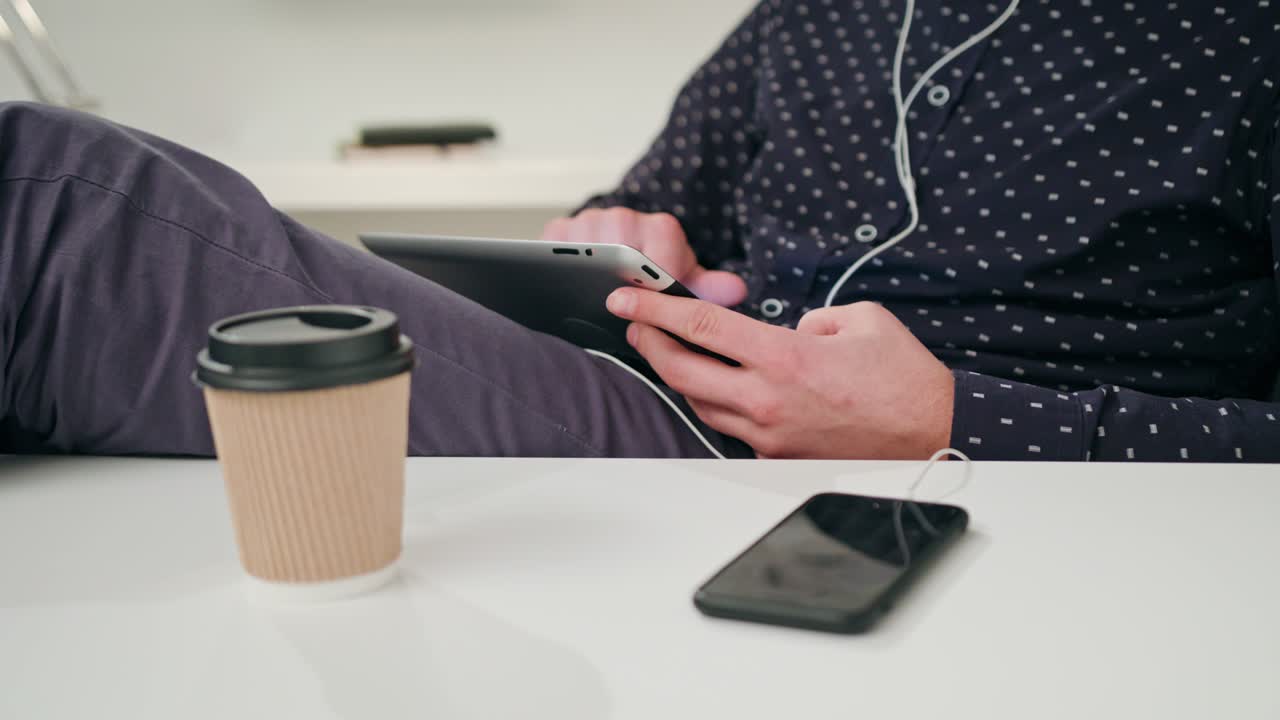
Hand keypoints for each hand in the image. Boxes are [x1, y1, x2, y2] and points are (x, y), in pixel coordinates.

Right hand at [541, 207, 747, 306]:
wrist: (613, 262)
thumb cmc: (652, 278)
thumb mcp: (682, 284)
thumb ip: (707, 290)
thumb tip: (736, 291)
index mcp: (660, 229)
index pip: (663, 247)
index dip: (659, 274)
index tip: (657, 298)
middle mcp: (623, 218)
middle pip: (619, 243)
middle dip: (620, 275)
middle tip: (619, 304)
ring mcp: (587, 222)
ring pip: (583, 242)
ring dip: (584, 270)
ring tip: (589, 299)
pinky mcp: (556, 231)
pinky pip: (551, 244)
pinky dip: (553, 264)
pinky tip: (560, 288)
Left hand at [605, 289, 955, 458]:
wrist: (934, 433)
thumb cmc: (902, 377)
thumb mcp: (859, 318)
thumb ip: (810, 318)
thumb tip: (787, 329)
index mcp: (783, 357)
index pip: (700, 328)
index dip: (655, 309)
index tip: (626, 298)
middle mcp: (767, 400)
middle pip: (682, 371)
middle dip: (648, 343)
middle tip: (633, 322)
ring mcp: (769, 434)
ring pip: (700, 403)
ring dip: (676, 375)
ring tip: (664, 350)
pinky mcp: (777, 456)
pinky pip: (729, 426)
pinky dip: (712, 402)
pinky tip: (709, 385)